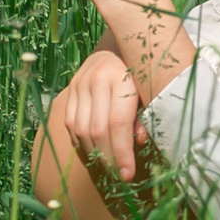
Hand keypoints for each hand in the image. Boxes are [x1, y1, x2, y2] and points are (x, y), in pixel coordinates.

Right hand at [57, 50, 149, 180]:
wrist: (120, 42)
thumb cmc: (143, 71)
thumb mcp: (149, 91)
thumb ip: (144, 117)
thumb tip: (138, 143)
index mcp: (120, 78)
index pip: (117, 124)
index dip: (122, 153)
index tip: (128, 175)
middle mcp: (95, 79)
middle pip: (97, 129)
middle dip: (109, 158)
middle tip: (120, 176)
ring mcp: (79, 83)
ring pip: (80, 129)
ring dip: (94, 153)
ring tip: (109, 167)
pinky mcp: (70, 88)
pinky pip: (70, 122)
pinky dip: (81, 142)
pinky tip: (94, 151)